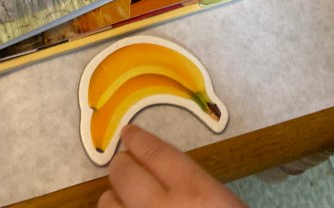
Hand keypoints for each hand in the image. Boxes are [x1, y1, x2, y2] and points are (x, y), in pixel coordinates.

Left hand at [98, 124, 245, 206]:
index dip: (138, 140)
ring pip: (108, 202)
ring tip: (125, 198)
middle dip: (124, 166)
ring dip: (115, 197)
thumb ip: (197, 186)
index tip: (129, 132)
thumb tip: (166, 172)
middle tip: (127, 166)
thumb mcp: (225, 203)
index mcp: (197, 192)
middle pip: (124, 173)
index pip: (155, 153)